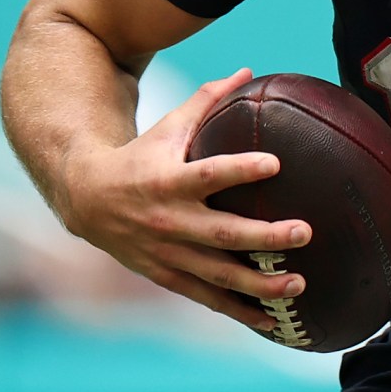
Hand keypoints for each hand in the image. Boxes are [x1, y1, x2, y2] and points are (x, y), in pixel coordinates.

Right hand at [55, 68, 309, 331]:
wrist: (85, 199)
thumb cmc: (141, 156)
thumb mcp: (168, 127)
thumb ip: (207, 101)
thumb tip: (247, 69)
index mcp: (168, 180)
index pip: (208, 174)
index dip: (240, 169)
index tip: (275, 162)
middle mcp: (168, 221)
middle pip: (222, 233)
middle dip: (265, 236)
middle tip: (305, 232)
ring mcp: (167, 253)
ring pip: (218, 274)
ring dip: (260, 283)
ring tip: (299, 285)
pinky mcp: (166, 275)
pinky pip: (206, 297)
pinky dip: (238, 311)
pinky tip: (274, 322)